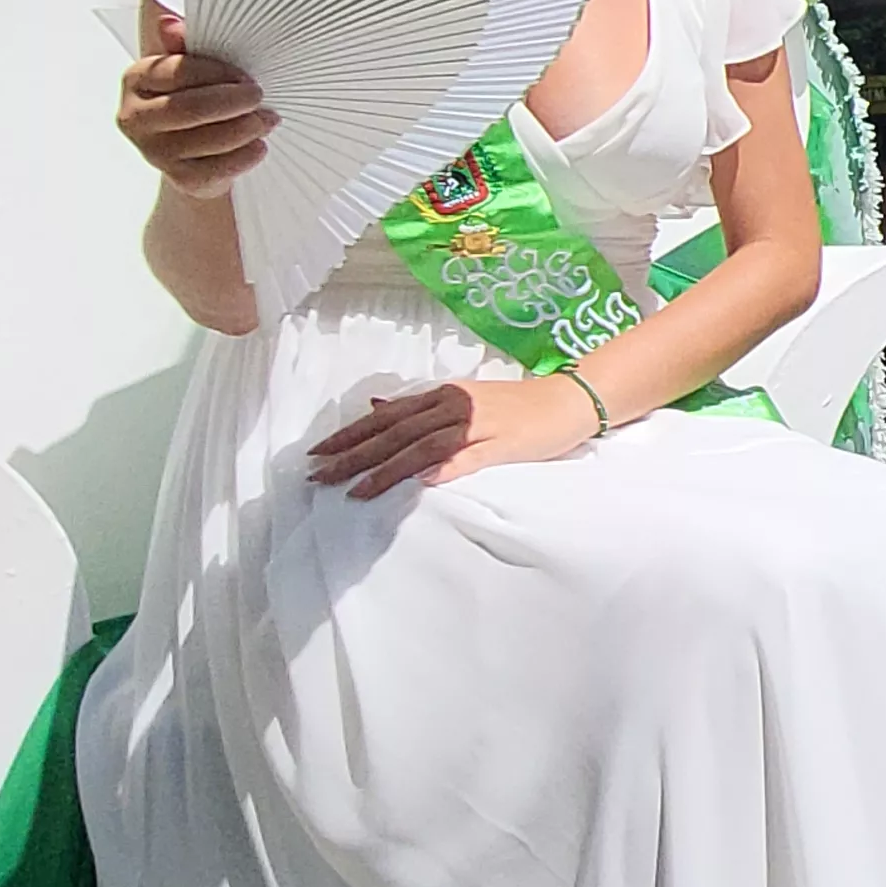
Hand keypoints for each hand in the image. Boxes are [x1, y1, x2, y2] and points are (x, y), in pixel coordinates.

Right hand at [117, 0, 273, 195]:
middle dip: (229, 99)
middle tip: (259, 92)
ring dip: (243, 127)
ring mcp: (153, 150)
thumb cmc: (197, 91)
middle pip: (185, 108)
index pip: (170, 68)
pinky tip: (260, 145)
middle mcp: (134, 114)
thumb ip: (182, 11)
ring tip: (269, 117)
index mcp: (136, 76)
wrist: (195, 156)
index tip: (235, 64)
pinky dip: (243, 156)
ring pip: (204, 140)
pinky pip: (215, 169)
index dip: (205, 66)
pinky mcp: (177, 178)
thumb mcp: (191, 51)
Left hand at [307, 375, 597, 497]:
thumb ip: (420, 407)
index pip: (387, 416)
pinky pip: (468, 457)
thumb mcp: (462, 399)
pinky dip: (444, 468)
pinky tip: (421, 481)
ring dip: (387, 469)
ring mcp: (478, 426)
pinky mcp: (502, 444)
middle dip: (354, 455)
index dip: (351, 434)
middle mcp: (453, 407)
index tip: (317, 453)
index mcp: (442, 396)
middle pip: (396, 433)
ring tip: (354, 490)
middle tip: (319, 476)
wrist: (568, 399)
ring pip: (423, 447)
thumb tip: (376, 409)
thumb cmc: (515, 406)